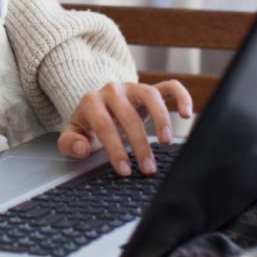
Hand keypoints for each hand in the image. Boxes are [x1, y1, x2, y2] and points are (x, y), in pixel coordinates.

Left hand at [57, 80, 192, 176]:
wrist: (97, 108)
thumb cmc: (88, 126)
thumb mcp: (73, 136)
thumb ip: (70, 144)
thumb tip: (82, 147)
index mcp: (91, 101)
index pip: (104, 125)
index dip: (115, 149)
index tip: (125, 170)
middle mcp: (112, 90)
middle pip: (128, 115)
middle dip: (139, 144)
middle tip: (148, 168)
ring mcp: (132, 87)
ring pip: (150, 95)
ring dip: (161, 119)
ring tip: (166, 142)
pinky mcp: (150, 88)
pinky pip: (169, 86)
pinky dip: (181, 97)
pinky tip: (186, 114)